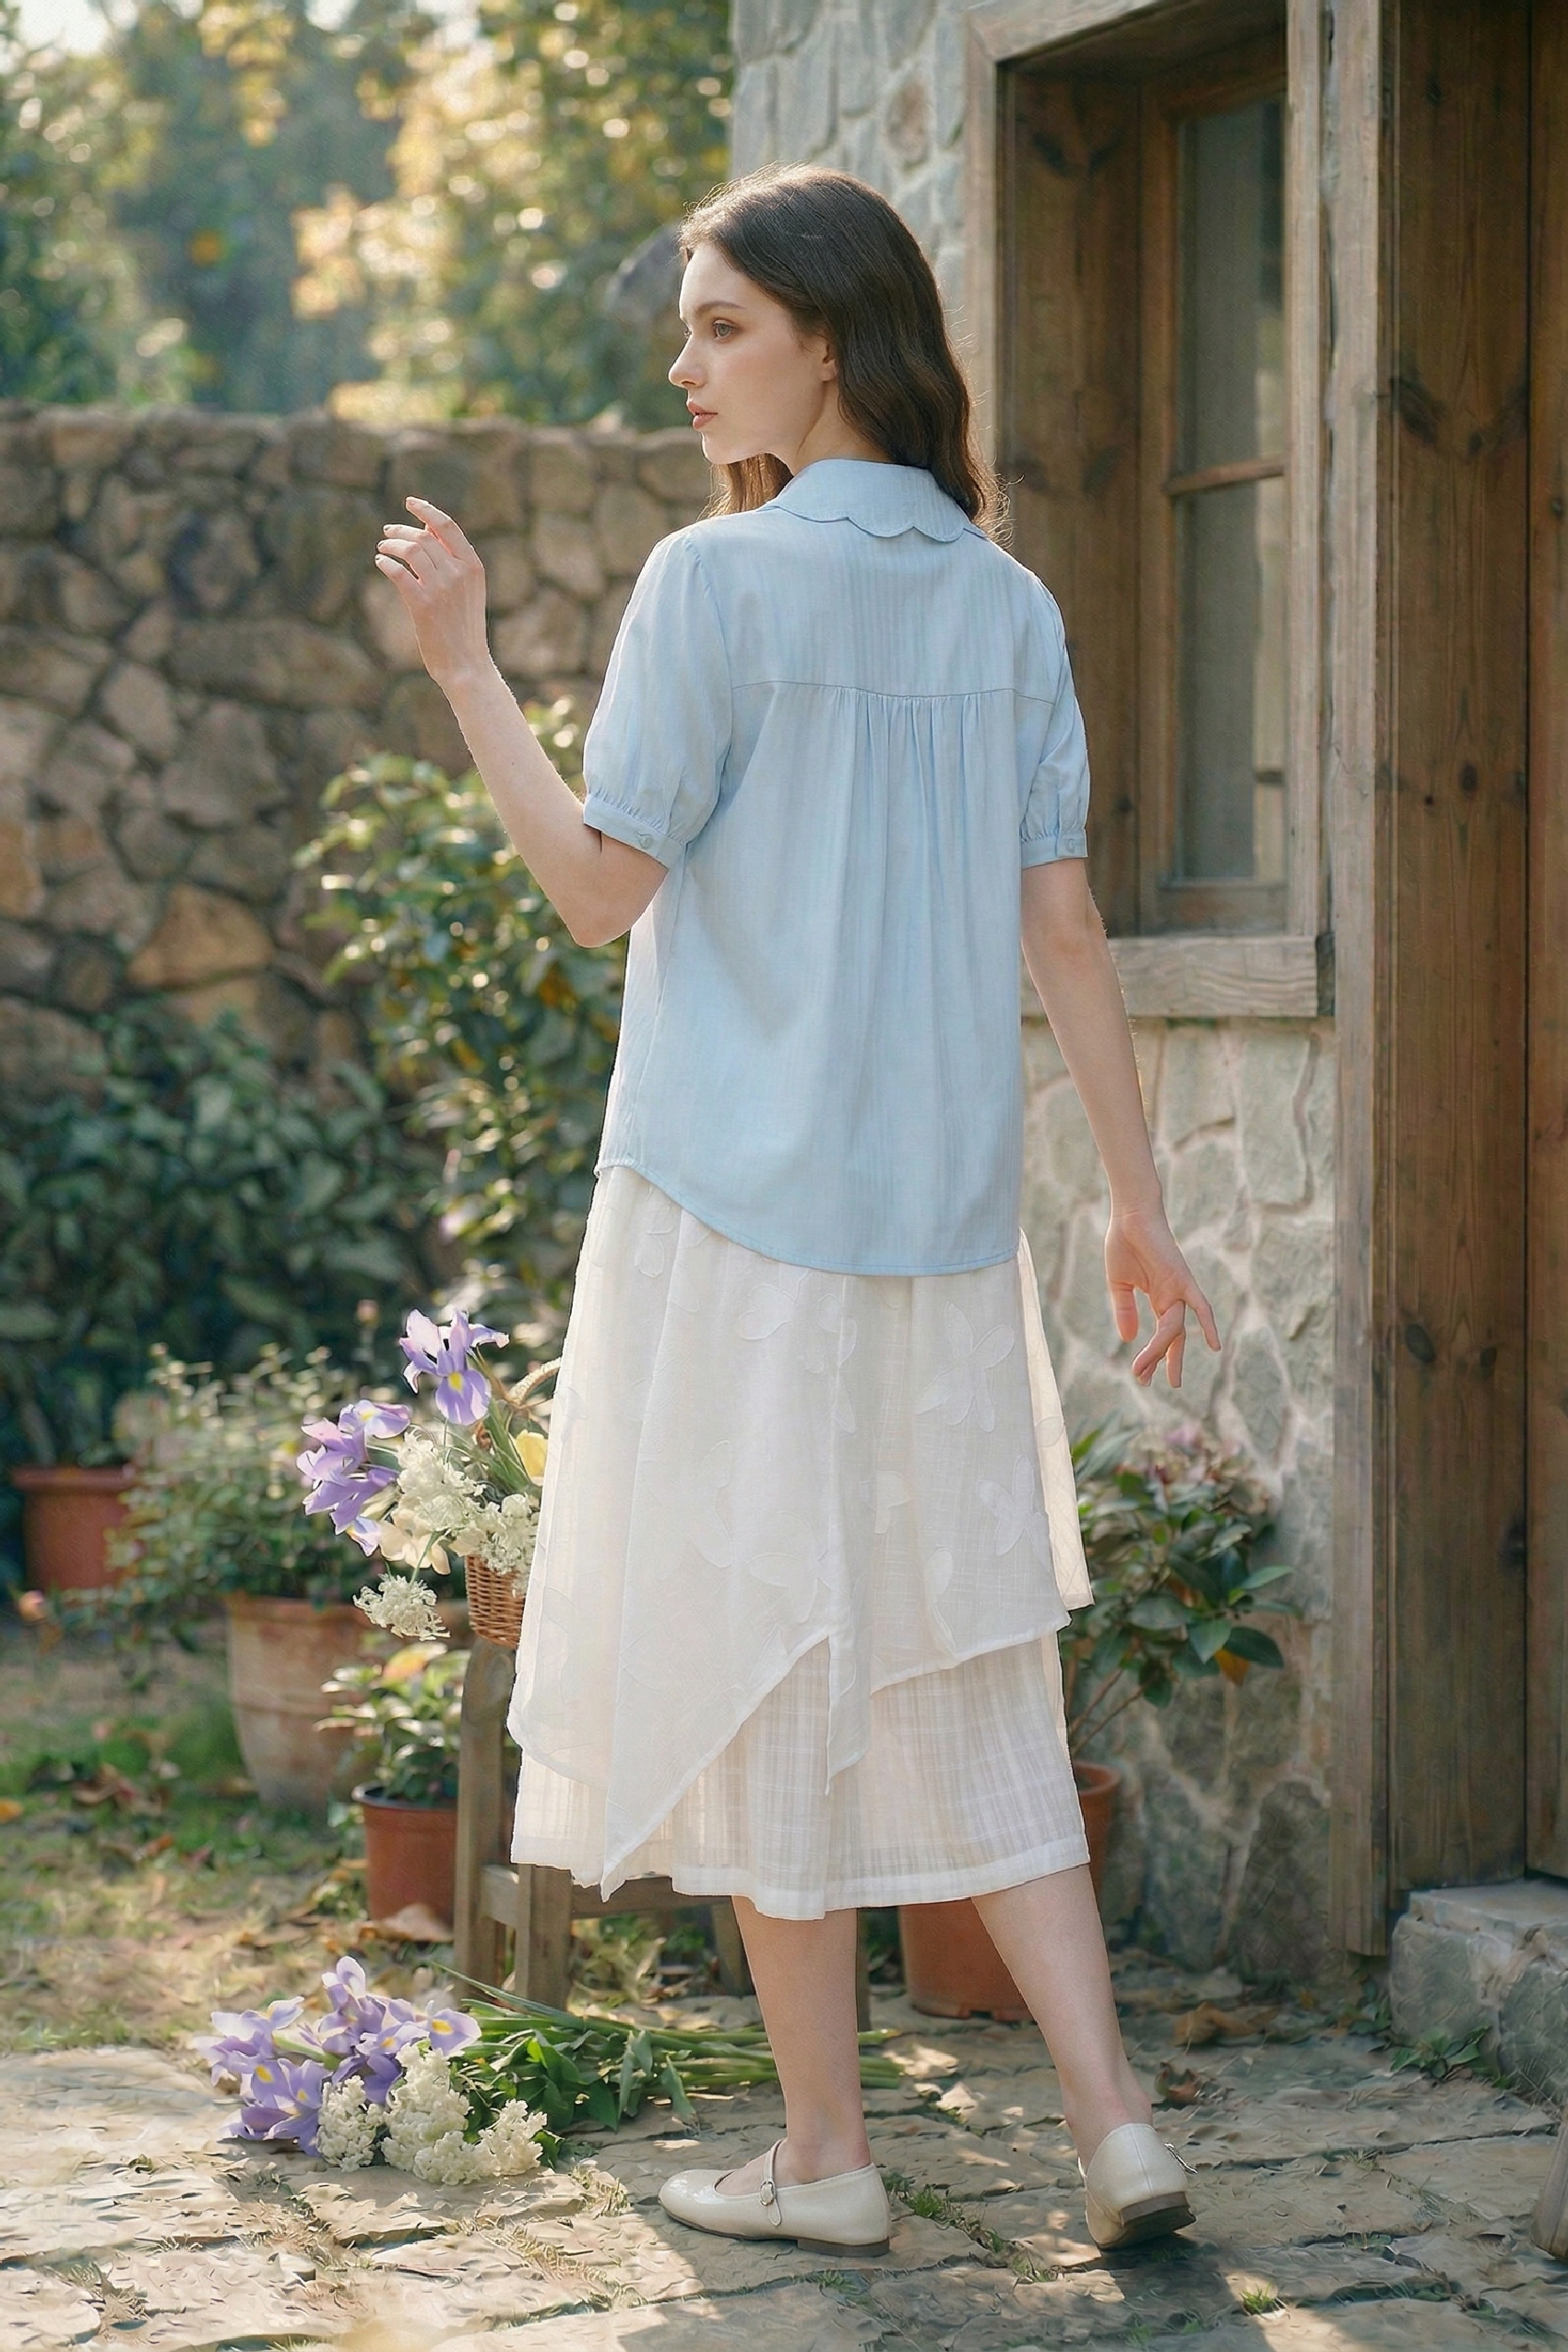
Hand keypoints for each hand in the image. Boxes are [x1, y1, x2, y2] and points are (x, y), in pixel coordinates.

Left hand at [375, 498, 491, 691]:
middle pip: (424, 537)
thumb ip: (453, 563)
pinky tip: (380, 563)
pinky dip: (386, 563)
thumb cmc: (464, 629)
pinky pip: (398, 572)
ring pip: (410, 551)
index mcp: (473, 567)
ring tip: (383, 548)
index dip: (427, 510)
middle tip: (387, 533)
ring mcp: (441, 589)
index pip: (447, 527)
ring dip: (391, 545)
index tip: (410, 502)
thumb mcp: (468, 591)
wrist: (467, 665)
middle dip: (402, 531)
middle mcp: (458, 573)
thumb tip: (428, 533)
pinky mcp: (423, 605)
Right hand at [1105, 1205, 1220, 1386]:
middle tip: (1149, 1383)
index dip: (1154, 1357)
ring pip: (1174, 1328)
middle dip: (1161, 1361)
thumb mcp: (1119, 1285)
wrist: (1129, 1216)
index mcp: (1159, 1298)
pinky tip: (1213, 1346)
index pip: (1162, 1335)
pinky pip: (1200, 1304)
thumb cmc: (1124, 1243)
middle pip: (1171, 1337)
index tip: (1143, 1377)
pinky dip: (1207, 1323)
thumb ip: (1125, 1311)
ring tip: (1153, 1372)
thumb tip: (1127, 1340)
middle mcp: (1173, 1297)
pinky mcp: (1182, 1278)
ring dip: (1162, 1350)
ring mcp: (1180, 1289)